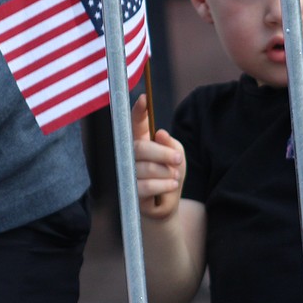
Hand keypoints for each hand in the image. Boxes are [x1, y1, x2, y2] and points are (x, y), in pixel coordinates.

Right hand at [131, 94, 185, 218]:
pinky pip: (145, 185)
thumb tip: (160, 134)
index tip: (144, 98)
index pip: (135, 123)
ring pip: (144, 167)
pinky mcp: (128, 192)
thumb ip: (171, 144)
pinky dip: (163, 184)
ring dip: (165, 172)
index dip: (138, 111)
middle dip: (162, 153)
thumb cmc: (169, 175)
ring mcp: (126, 174)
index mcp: (140, 141)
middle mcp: (129, 155)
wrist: (165, 205)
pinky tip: (172, 184)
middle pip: (140, 147)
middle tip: (177, 159)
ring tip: (174, 176)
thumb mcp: (177, 156)